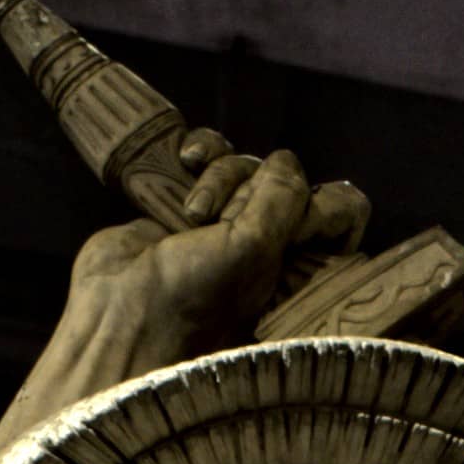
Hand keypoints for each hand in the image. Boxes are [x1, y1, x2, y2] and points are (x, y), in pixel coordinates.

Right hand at [65, 143, 370, 373]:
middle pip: (283, 176)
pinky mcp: (187, 201)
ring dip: (220, 172)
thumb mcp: (253, 250)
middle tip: (220, 224)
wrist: (120, 313)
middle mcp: (267, 240)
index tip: (296, 223)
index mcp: (298, 262)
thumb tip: (285, 162)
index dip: (323, 203)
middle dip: (251, 185)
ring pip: (244, 162)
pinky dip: (200, 149)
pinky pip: (209, 153)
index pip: (342, 211)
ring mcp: (226, 220)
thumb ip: (282, 199)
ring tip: (191, 213)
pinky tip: (183, 160)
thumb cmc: (191, 299)